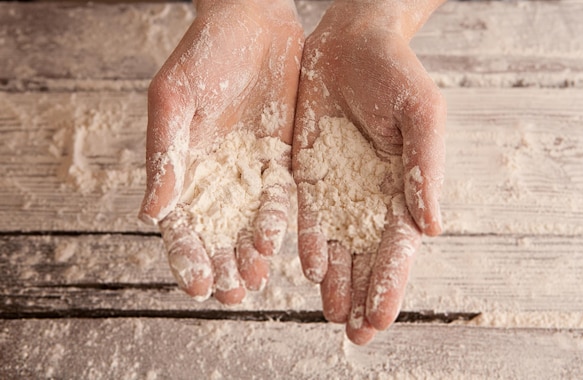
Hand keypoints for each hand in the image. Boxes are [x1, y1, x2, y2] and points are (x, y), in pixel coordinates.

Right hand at [139, 0, 302, 304]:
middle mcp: (215, 175)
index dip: (186, 255)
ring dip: (248, 254)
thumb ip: (165, 155)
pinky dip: (277, 222)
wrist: (253, 22)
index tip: (198, 285)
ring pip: (247, 223)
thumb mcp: (175, 100)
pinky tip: (277, 245)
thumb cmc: (203, 54)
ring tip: (254, 281)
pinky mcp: (279, 158)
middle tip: (232, 295)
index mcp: (182, 166)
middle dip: (221, 265)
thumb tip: (150, 213)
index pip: (180, 222)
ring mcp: (248, 170)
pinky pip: (279, 197)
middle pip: (215, 232)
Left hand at [293, 0, 445, 343]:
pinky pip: (304, 215)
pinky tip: (307, 266)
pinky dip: (306, 242)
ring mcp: (336, 188)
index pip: (397, 247)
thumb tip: (431, 229)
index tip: (380, 317)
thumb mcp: (421, 116)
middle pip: (366, 256)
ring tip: (330, 313)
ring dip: (335, 281)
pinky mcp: (306, 173)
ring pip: (335, 244)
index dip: (391, 283)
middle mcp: (369, 196)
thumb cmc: (397, 74)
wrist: (351, 41)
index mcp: (403, 188)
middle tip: (355, 334)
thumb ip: (424, 170)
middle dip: (362, 295)